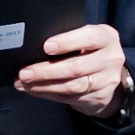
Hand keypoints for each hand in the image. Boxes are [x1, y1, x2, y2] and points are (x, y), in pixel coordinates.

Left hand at [15, 20, 131, 118]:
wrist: (109, 74)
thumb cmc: (90, 49)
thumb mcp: (86, 37)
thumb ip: (69, 38)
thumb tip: (35, 43)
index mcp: (106, 37)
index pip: (89, 38)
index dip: (67, 42)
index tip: (46, 47)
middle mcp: (110, 58)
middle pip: (76, 67)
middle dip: (46, 70)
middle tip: (25, 72)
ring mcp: (106, 80)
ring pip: (72, 86)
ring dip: (44, 85)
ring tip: (24, 83)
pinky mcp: (99, 97)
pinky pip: (69, 98)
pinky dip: (47, 94)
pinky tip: (33, 90)